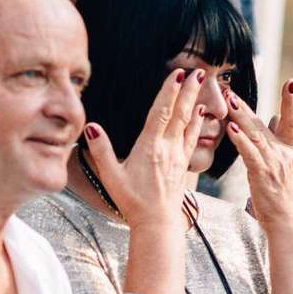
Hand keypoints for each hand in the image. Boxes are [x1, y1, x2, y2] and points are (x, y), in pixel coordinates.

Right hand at [78, 68, 206, 228]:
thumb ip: (101, 151)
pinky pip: (192, 137)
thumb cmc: (133, 201)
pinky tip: (202, 113)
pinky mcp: (183, 164)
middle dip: (189, 90)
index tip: (178, 74)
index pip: (162, 112)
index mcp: (150, 146)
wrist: (157, 222)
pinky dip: (198, 122)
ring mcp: (178, 155)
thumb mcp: (111, 176)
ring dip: (195, 100)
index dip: (170, 91)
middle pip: (180, 112)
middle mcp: (167, 147)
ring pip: (189, 122)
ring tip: (202, 83)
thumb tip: (90, 127)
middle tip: (197, 71)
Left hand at [224, 79, 292, 227]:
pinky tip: (232, 129)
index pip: (291, 122)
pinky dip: (241, 140)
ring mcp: (274, 163)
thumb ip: (278, 143)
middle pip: (263, 125)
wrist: (288, 223)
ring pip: (254, 135)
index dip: (290, 102)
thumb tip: (274, 119)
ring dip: (240, 117)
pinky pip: (250, 153)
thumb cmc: (283, 199)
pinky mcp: (263, 174)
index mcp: (289, 152)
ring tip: (229, 102)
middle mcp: (283, 154)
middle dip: (247, 107)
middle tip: (232, 91)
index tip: (291, 82)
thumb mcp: (285, 169)